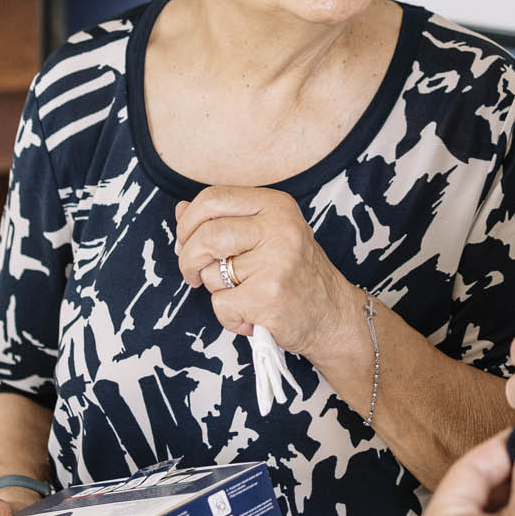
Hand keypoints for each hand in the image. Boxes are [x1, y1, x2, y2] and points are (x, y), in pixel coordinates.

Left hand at [175, 187, 362, 362]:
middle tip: (193, 274)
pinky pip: (221, 305)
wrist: (334, 317)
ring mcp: (276, 263)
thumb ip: (224, 220)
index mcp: (277, 205)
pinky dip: (228, 317)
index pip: (213, 198)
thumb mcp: (266, 236)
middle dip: (188, 259)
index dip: (188, 223)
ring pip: (210, 273)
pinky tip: (251, 316)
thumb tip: (180, 210)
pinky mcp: (269, 297)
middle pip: (205, 235)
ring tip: (243, 295)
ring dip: (215, 290)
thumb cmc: (296, 275)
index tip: (186, 242)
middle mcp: (280, 228)